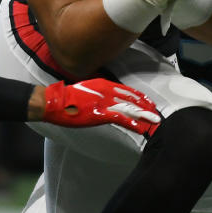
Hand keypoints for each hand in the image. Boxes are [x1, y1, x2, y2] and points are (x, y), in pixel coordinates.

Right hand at [41, 78, 160, 135]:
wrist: (54, 101)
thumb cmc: (66, 98)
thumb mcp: (86, 91)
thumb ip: (97, 92)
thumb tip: (104, 97)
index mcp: (104, 84)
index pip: (127, 90)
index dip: (140, 97)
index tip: (149, 102)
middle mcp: (107, 91)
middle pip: (132, 99)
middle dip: (145, 107)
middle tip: (156, 113)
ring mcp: (104, 102)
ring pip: (130, 108)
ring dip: (143, 115)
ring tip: (155, 121)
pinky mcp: (100, 114)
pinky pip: (120, 118)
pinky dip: (132, 123)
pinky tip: (140, 128)